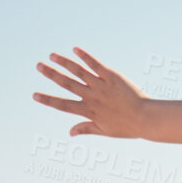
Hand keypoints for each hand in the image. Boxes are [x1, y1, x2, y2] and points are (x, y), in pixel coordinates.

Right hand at [32, 47, 148, 138]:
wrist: (147, 118)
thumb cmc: (128, 127)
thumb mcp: (105, 131)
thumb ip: (86, 129)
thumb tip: (70, 133)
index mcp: (89, 111)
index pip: (63, 105)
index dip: (48, 100)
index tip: (34, 95)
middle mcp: (92, 97)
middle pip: (67, 84)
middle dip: (51, 75)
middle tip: (38, 66)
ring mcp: (101, 86)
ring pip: (79, 72)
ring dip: (64, 63)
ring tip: (52, 56)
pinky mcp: (112, 77)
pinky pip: (96, 65)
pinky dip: (85, 57)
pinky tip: (75, 49)